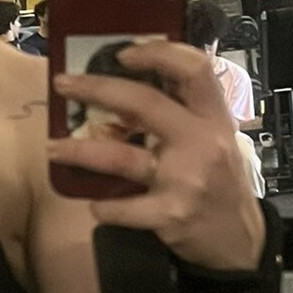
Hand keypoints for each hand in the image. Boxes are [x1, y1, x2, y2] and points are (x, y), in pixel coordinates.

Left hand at [47, 42, 266, 272]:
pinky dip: (103, 206)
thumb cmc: (221, 183)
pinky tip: (94, 204)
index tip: (122, 52)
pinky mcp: (170, 214)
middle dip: (96, 89)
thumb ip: (187, 111)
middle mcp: (201, 143)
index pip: (194, 70)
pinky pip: (123, 207)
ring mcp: (184, 179)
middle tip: (63, 85)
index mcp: (215, 118)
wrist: (239, 240)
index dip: (158, 53)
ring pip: (120, 157)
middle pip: (144, 104)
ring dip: (79, 151)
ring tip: (53, 147)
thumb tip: (135, 80)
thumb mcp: (217, 138)